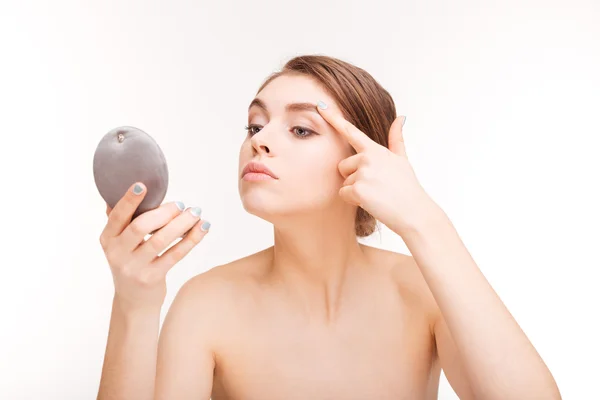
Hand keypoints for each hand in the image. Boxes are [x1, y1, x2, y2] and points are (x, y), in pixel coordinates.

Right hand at [100, 182, 209, 311]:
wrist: (133, 301)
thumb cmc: (130, 262)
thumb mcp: (118, 244)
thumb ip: (120, 220)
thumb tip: (120, 188)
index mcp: (108, 239)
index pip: (116, 216)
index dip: (129, 200)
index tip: (142, 185)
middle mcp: (117, 253)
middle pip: (140, 227)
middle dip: (163, 212)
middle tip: (181, 204)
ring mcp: (134, 267)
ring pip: (160, 240)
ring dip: (181, 224)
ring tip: (196, 213)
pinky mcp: (152, 278)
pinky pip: (175, 254)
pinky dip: (191, 239)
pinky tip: (202, 228)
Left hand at [317, 103, 438, 235]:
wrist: (414, 211)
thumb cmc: (407, 187)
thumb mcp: (402, 159)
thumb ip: (396, 139)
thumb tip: (401, 118)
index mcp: (375, 150)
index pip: (351, 131)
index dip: (334, 118)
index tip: (320, 107)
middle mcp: (368, 158)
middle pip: (343, 166)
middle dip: (354, 178)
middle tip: (375, 186)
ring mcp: (363, 173)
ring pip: (344, 182)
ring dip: (355, 191)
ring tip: (375, 194)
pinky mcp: (358, 189)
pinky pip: (344, 194)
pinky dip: (354, 201)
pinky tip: (371, 202)